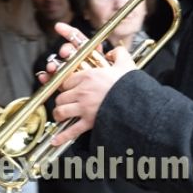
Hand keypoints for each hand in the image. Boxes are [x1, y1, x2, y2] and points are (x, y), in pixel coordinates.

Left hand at [40, 22, 136, 145]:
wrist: (137, 103)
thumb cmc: (130, 84)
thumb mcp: (126, 64)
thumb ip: (119, 54)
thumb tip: (113, 52)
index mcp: (88, 76)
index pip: (67, 80)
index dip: (66, 85)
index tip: (68, 87)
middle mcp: (82, 91)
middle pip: (61, 95)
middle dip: (61, 100)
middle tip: (64, 102)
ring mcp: (84, 107)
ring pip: (61, 110)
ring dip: (59, 114)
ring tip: (61, 115)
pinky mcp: (89, 121)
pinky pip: (71, 130)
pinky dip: (62, 136)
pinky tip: (55, 140)